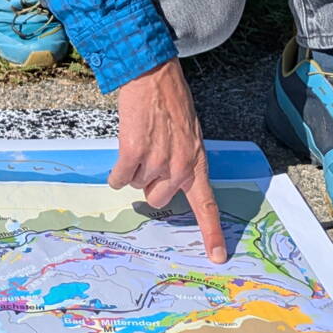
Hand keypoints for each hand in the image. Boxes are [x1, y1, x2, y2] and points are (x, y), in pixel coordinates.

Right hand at [109, 59, 226, 262]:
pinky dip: (116, 171)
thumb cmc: (171, 102)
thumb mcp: (188, 135)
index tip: (216, 258)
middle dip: (149, 183)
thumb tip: (168, 185)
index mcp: (197, 163)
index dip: (211, 233)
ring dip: (133, 169)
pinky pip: (119, 178)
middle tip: (150, 155)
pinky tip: (124, 149)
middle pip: (158, 199)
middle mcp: (180, 166)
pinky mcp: (133, 153)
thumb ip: (183, 163)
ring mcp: (157, 160)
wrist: (152, 75)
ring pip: (136, 185)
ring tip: (140, 141)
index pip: (207, 205)